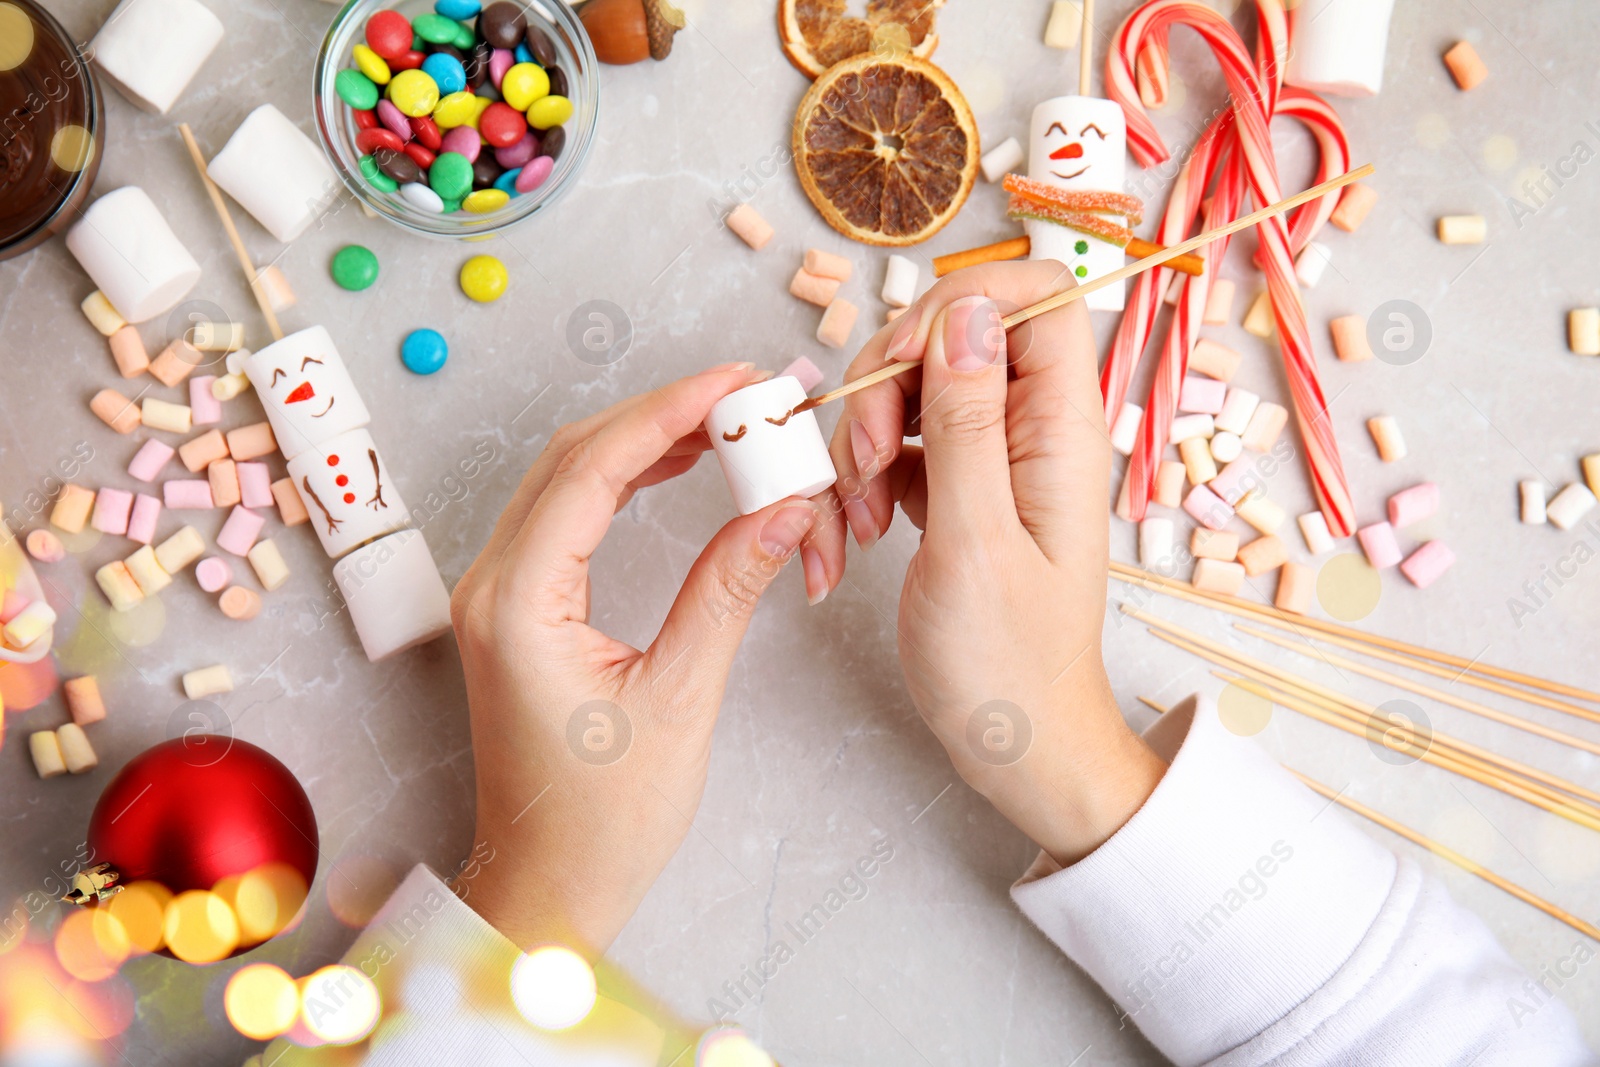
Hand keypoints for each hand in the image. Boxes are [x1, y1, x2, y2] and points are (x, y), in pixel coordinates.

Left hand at [450, 364, 835, 950]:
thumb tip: (782, 508)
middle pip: (574, 456)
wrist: (548, 883)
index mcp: (518, 604)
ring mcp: (495, 592)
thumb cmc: (604, 818)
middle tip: (745, 395)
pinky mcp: (514, 605)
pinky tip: (675, 464)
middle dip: (662, 413)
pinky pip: (565, 511)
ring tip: (726, 421)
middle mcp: (491, 584)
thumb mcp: (679, 700)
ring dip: (643, 439)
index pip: (593, 469)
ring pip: (566, 475)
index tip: (736, 382)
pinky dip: (622, 476)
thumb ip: (726, 591)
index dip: (669, 412)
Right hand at [817, 262, 1166, 864]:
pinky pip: (900, 443)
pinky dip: (866, 475)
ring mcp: (994, 457)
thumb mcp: (974, 539)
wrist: (1014, 742)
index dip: (961, 304)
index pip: (1036, 297)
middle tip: (866, 462)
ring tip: (858, 514)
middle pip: (954, 335)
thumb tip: (963, 312)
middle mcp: (1033, 429)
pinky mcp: (958, 488)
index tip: (903, 363)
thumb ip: (966, 420)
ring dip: (866, 438)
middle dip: (889, 383)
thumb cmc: (1007, 662)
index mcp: (1061, 428)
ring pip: (914, 387)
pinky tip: (858, 528)